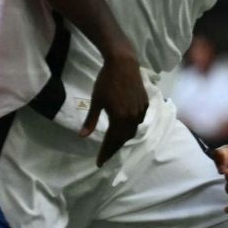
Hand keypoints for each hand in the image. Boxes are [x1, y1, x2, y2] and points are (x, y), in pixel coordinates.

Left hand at [83, 49, 147, 165]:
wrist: (123, 64)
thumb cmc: (106, 81)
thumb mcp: (95, 101)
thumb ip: (91, 120)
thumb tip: (82, 136)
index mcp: (119, 118)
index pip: (112, 141)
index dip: (105, 153)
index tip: (99, 163)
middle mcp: (132, 118)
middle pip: (123, 139)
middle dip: (114, 148)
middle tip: (106, 156)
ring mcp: (140, 111)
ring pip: (133, 130)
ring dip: (123, 139)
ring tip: (115, 143)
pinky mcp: (145, 104)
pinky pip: (139, 121)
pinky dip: (132, 127)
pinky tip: (127, 127)